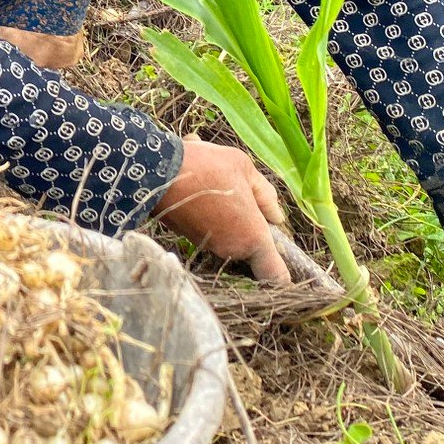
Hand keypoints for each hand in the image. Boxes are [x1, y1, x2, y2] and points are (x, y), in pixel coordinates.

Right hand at [155, 141, 290, 282]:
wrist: (156, 173)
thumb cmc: (207, 168)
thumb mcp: (245, 169)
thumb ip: (265, 195)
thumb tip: (277, 217)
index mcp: (252, 237)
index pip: (275, 276)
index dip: (283, 276)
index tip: (287, 268)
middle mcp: (230, 248)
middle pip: (249, 250)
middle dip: (250, 229)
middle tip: (245, 199)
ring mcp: (207, 245)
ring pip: (227, 235)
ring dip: (227, 217)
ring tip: (216, 184)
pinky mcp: (188, 238)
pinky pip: (209, 227)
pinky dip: (208, 212)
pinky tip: (199, 185)